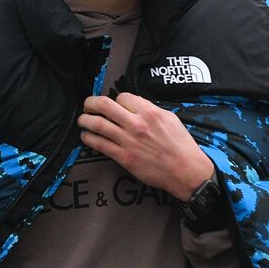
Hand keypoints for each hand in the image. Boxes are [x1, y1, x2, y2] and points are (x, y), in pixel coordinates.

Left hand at [78, 93, 213, 199]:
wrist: (185, 170)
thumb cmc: (181, 146)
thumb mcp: (170, 119)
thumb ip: (151, 110)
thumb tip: (135, 106)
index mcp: (149, 112)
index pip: (122, 97)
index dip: (117, 100)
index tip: (116, 105)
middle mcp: (137, 124)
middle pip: (104, 105)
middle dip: (91, 103)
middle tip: (87, 105)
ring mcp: (128, 141)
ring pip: (98, 124)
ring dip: (85, 120)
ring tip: (82, 120)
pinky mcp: (124, 157)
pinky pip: (100, 144)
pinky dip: (88, 139)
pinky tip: (86, 137)